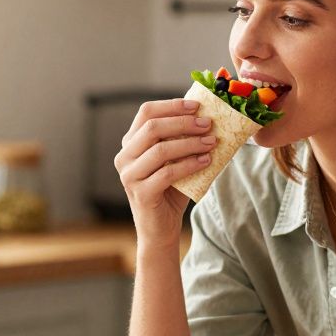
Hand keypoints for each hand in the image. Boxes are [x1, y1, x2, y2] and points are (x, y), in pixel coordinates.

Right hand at [114, 99, 215, 247]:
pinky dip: (189, 165)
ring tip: (211, 142)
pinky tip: (206, 161)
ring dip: (190, 143)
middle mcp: (124, 157)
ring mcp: (129, 176)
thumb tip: (208, 115)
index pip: (146, 112)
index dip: (172, 106)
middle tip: (208, 124)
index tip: (197, 106)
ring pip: (161, 149)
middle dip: (184, 123)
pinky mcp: (141, 193)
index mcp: (130, 143)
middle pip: (152, 128)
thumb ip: (182, 139)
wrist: (161, 229)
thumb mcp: (175, 160)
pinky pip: (167, 173)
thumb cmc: (170, 191)